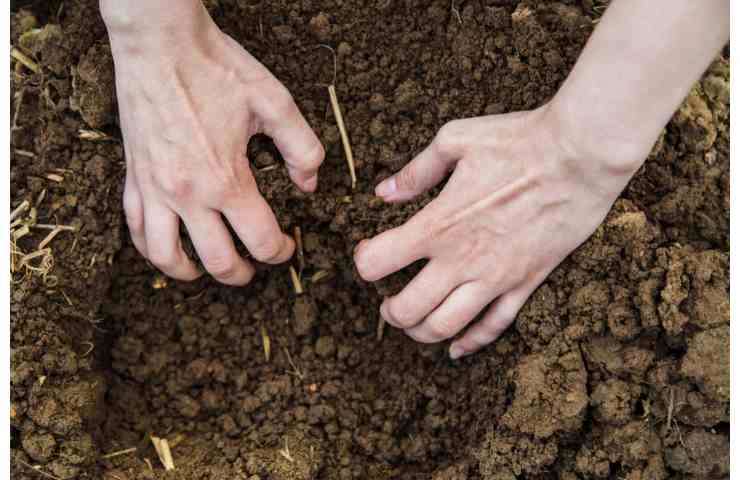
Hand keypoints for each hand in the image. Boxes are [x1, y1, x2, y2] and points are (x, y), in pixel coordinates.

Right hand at [105, 2, 323, 284]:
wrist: (160, 43)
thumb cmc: (217, 69)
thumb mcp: (275, 103)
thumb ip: (302, 148)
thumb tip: (309, 184)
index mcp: (226, 180)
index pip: (260, 240)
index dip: (280, 252)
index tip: (286, 247)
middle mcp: (188, 194)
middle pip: (217, 261)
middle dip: (242, 274)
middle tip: (254, 269)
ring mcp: (155, 189)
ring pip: (166, 256)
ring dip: (191, 273)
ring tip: (207, 271)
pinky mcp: (133, 177)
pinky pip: (135, 228)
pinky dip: (151, 249)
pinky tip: (167, 249)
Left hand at [354, 105, 640, 358]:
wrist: (580, 155)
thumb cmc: (518, 140)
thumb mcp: (455, 140)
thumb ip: (416, 171)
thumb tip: (384, 192)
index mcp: (438, 224)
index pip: (378, 262)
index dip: (364, 262)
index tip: (369, 254)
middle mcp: (462, 259)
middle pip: (408, 309)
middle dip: (390, 312)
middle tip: (387, 305)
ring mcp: (495, 276)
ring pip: (446, 327)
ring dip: (421, 332)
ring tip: (414, 324)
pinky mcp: (526, 282)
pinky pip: (494, 327)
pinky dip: (470, 343)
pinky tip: (456, 349)